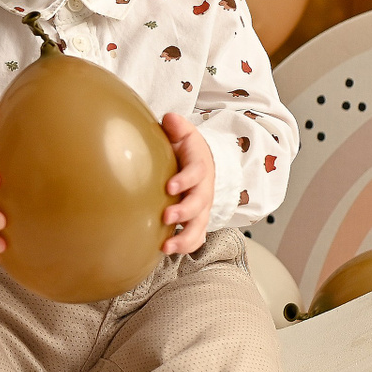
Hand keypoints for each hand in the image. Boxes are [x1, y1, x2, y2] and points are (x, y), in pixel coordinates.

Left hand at [160, 113, 212, 255]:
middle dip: (185, 212)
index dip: (185, 180)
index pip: (196, 173)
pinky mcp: (198, 221)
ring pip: (199, 226)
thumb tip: (169, 119)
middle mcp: (204, 190)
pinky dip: (186, 246)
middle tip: (167, 217)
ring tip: (166, 246)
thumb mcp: (185, 134)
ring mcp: (202, 209)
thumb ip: (177, 126)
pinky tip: (169, 251)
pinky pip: (196, 237)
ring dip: (184, 237)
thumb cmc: (187, 149)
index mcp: (200, 168)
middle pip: (200, 204)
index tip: (170, 186)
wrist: (202, 164)